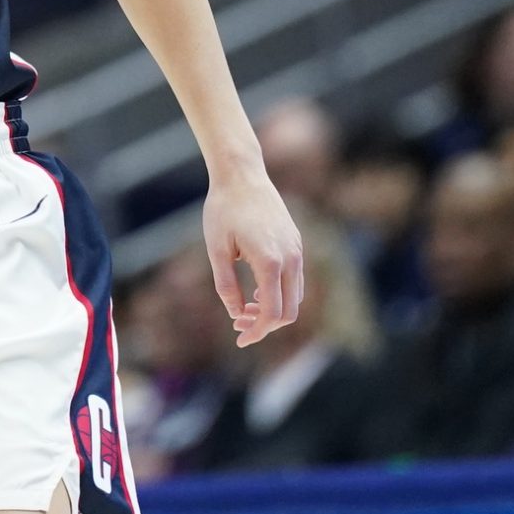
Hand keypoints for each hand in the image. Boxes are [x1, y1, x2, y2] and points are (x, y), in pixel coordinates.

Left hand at [202, 168, 303, 346]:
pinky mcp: (296, 243)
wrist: (241, 174)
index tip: (240, 340)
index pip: (272, 312)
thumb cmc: (223, 209)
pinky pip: (295, 280)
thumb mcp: (216, 249)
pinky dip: (279, 294)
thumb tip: (236, 314)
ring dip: (272, 310)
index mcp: (270, 262)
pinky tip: (255, 293)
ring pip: (295, 297)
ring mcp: (297, 250)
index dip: (257, 332)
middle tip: (238, 325)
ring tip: (243, 309)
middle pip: (289, 311)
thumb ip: (226, 285)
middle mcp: (291, 258)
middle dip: (264, 325)